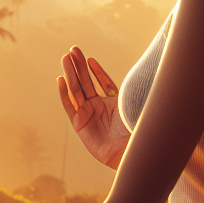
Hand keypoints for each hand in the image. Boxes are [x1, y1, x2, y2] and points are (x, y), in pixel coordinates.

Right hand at [58, 47, 129, 168]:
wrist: (128, 152)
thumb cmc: (134, 130)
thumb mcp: (133, 105)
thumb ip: (130, 91)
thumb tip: (143, 74)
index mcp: (113, 104)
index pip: (103, 83)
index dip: (96, 71)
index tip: (90, 58)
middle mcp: (99, 108)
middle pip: (87, 83)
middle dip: (79, 66)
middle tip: (72, 50)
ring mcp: (88, 115)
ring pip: (77, 90)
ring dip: (71, 74)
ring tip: (65, 58)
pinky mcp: (79, 124)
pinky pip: (69, 105)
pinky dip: (64, 93)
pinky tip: (60, 79)